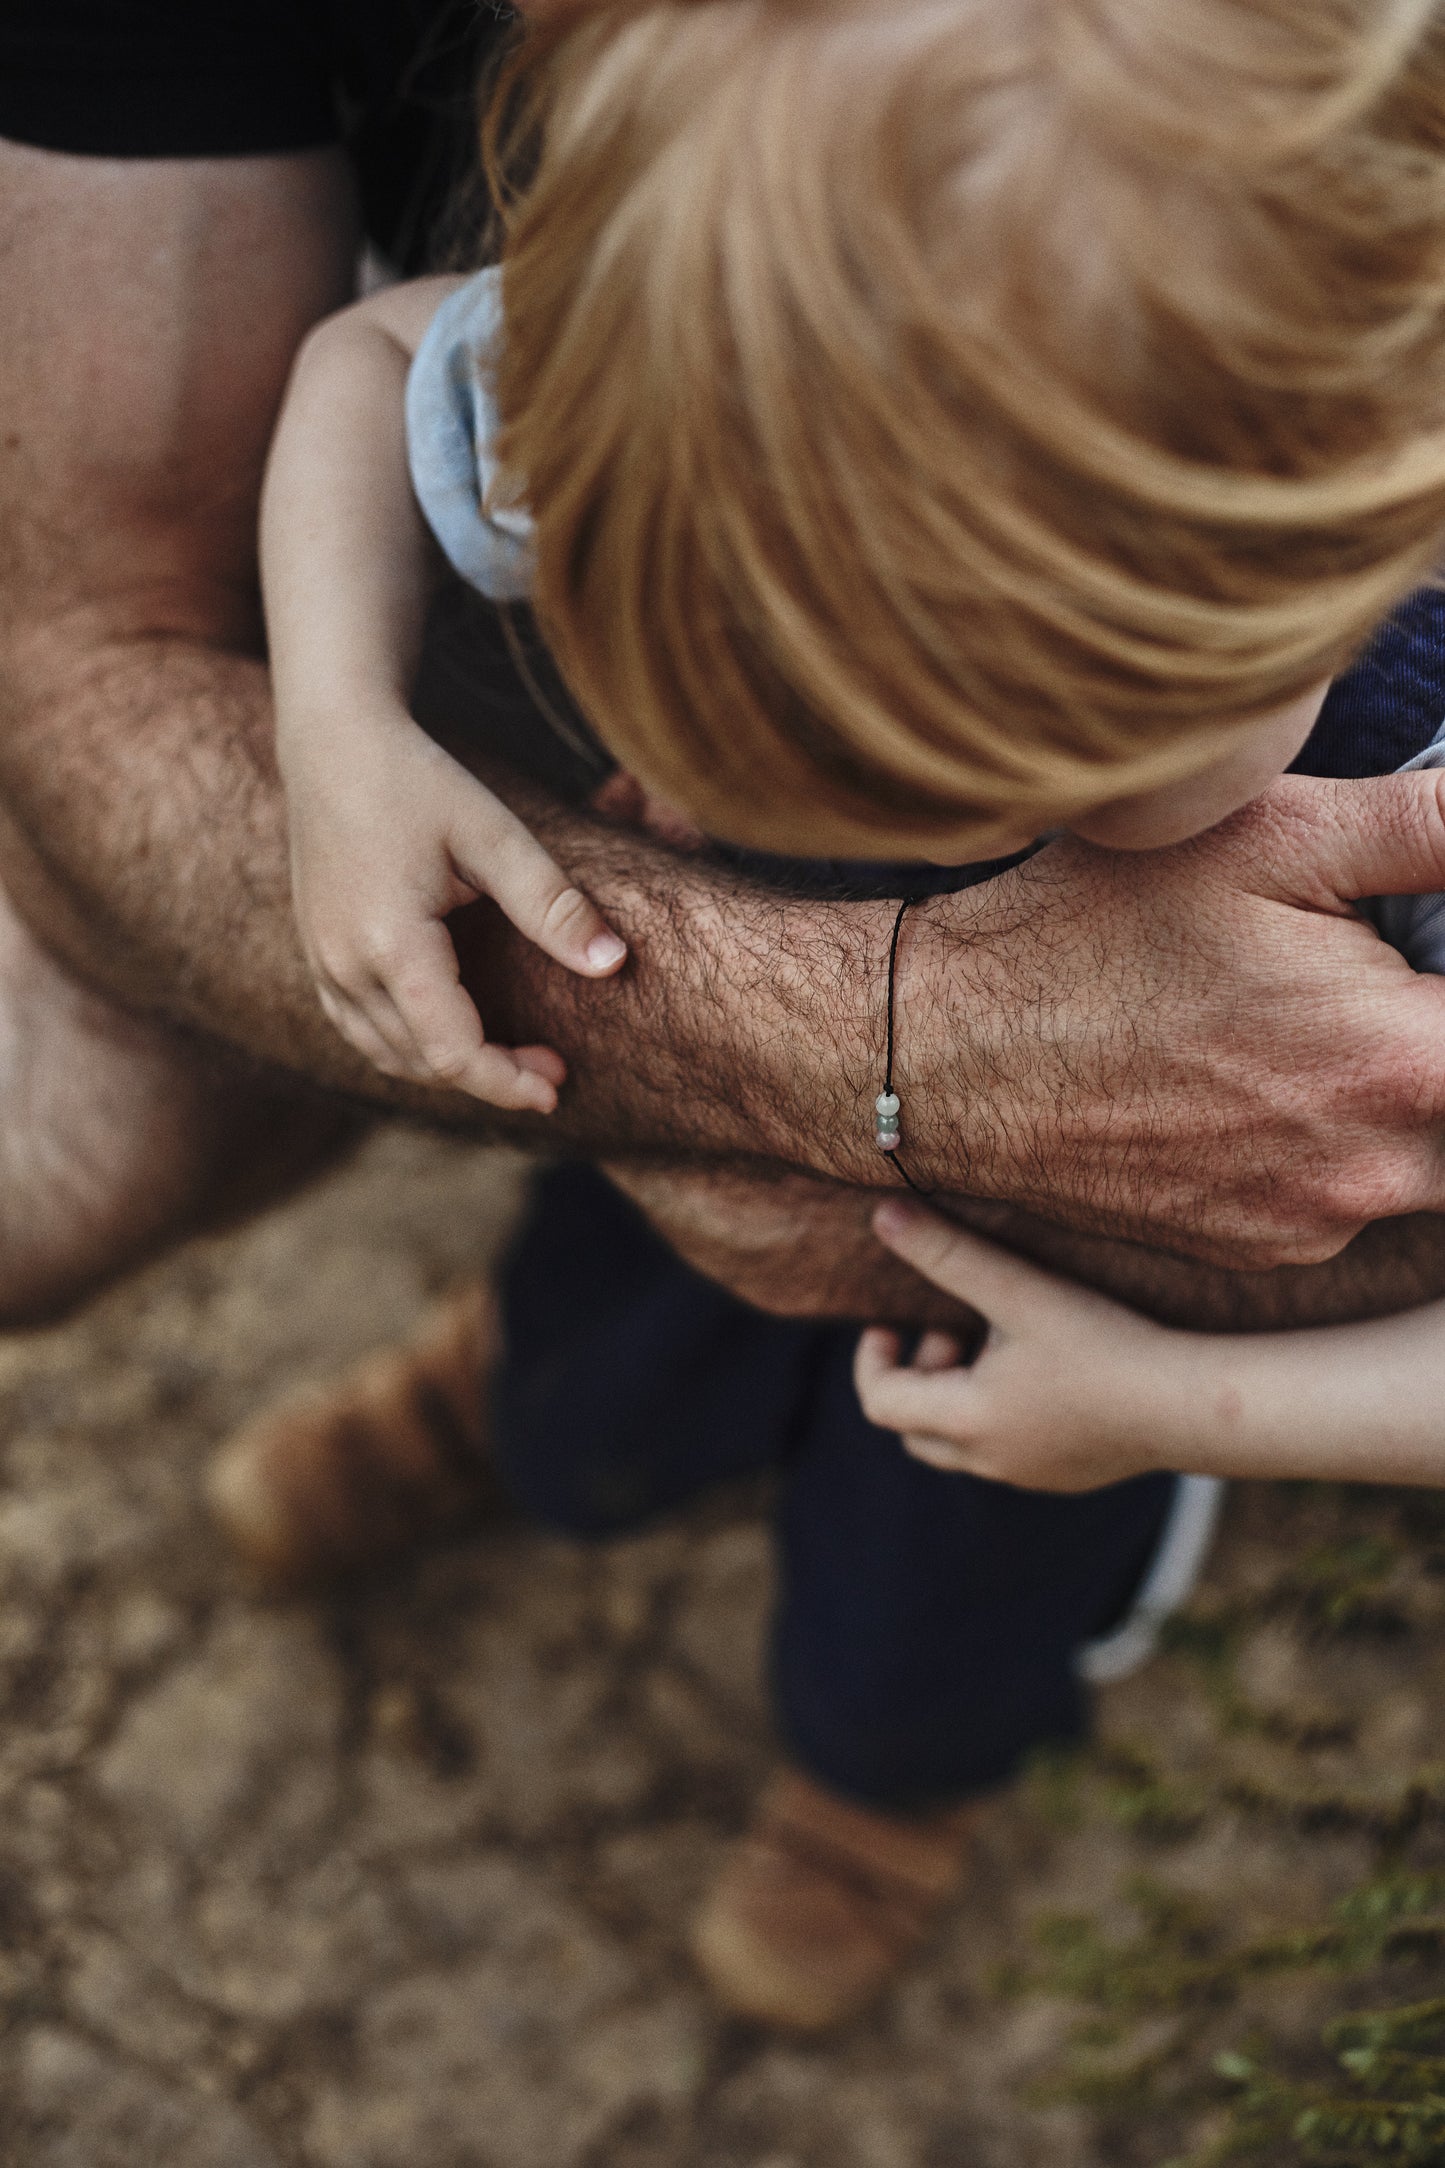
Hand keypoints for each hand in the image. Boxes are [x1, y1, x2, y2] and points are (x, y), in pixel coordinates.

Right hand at [285, 711, 625, 1108]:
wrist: (334, 743)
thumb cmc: (418, 781)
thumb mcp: (495, 835)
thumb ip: (552, 904)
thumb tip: (615, 964)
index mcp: (391, 944)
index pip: (452, 1053)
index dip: (507, 1082)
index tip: (556, 1088)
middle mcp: (344, 966)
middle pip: (422, 1064)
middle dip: (490, 1076)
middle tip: (553, 1062)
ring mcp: (322, 965)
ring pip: (388, 1055)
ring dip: (450, 1067)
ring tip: (512, 1052)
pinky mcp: (316, 956)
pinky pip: (363, 1031)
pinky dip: (412, 1047)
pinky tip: (457, 1028)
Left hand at [854, 1199, 1181, 1490]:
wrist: (1192, 1406)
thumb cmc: (1105, 1345)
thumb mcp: (1021, 1291)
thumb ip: (949, 1253)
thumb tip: (883, 1215)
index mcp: (967, 1422)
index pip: (880, 1403)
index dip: (872, 1359)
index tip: (889, 1322)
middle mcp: (991, 1461)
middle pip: (914, 1430)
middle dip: (921, 1376)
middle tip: (959, 1328)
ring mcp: (1032, 1475)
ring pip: (962, 1443)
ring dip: (962, 1393)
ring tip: (1005, 1342)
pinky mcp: (1070, 1476)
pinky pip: (1009, 1451)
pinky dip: (1002, 1412)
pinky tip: (1048, 1368)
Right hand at [898, 773, 1444, 1267]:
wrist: (946, 1056)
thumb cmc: (1092, 936)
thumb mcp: (1266, 838)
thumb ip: (1428, 830)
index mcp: (1401, 1062)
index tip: (1424, 964)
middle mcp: (1372, 1171)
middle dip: (1434, 1049)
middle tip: (1369, 993)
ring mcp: (1309, 1224)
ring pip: (1417, 1164)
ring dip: (1392, 1100)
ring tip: (1295, 1028)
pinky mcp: (1251, 1251)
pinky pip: (1338, 1201)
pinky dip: (1324, 1146)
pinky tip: (1246, 1082)